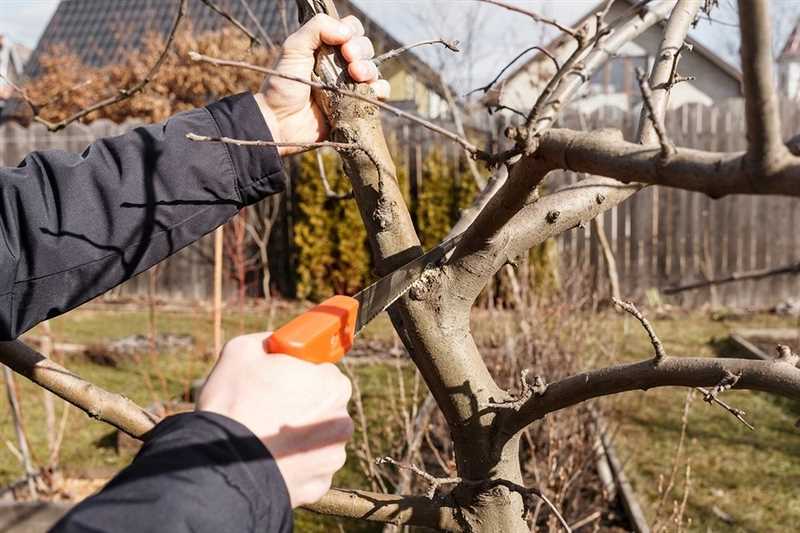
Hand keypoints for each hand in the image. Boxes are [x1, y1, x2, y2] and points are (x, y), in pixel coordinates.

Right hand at [196, 332, 353, 507]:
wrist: (219, 464)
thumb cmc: (233, 403)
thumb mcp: (243, 350)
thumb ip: (271, 340)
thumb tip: (278, 342)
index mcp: (333, 384)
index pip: (322, 371)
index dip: (298, 373)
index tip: (278, 380)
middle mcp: (342, 421)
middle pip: (322, 405)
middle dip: (300, 404)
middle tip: (267, 407)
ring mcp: (333, 456)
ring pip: (315, 438)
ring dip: (297, 436)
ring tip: (264, 435)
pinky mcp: (320, 484)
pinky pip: (308, 466)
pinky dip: (293, 462)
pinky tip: (269, 457)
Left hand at [255, 14, 390, 155]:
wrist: (280, 123)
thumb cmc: (282, 86)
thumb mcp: (293, 48)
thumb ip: (316, 28)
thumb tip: (346, 31)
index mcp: (326, 48)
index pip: (350, 29)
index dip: (352, 32)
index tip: (342, 44)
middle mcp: (340, 65)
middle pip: (365, 47)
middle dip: (360, 50)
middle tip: (349, 60)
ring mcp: (349, 86)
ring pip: (373, 69)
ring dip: (369, 68)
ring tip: (356, 75)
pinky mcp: (355, 106)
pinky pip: (378, 93)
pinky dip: (380, 89)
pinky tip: (371, 90)